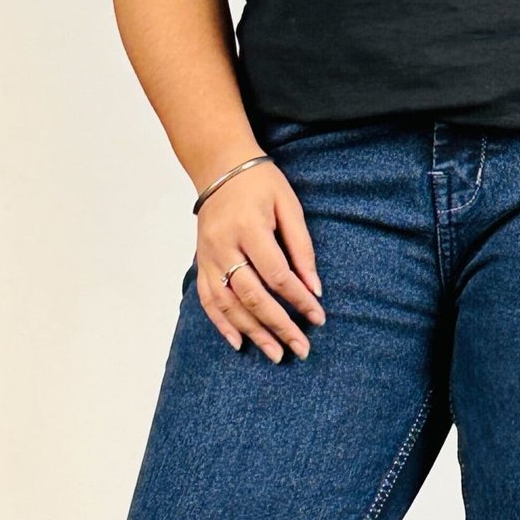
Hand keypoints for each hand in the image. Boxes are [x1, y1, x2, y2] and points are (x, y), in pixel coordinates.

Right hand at [195, 158, 323, 360]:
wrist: (218, 166)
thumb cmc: (260, 183)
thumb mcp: (289, 206)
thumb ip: (301, 248)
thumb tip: (314, 288)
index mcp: (249, 228)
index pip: (278, 275)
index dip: (299, 300)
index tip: (318, 318)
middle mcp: (224, 245)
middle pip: (253, 296)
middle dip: (280, 326)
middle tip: (301, 349)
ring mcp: (208, 256)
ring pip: (229, 304)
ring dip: (253, 333)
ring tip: (275, 354)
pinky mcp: (201, 263)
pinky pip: (208, 300)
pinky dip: (222, 324)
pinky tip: (239, 343)